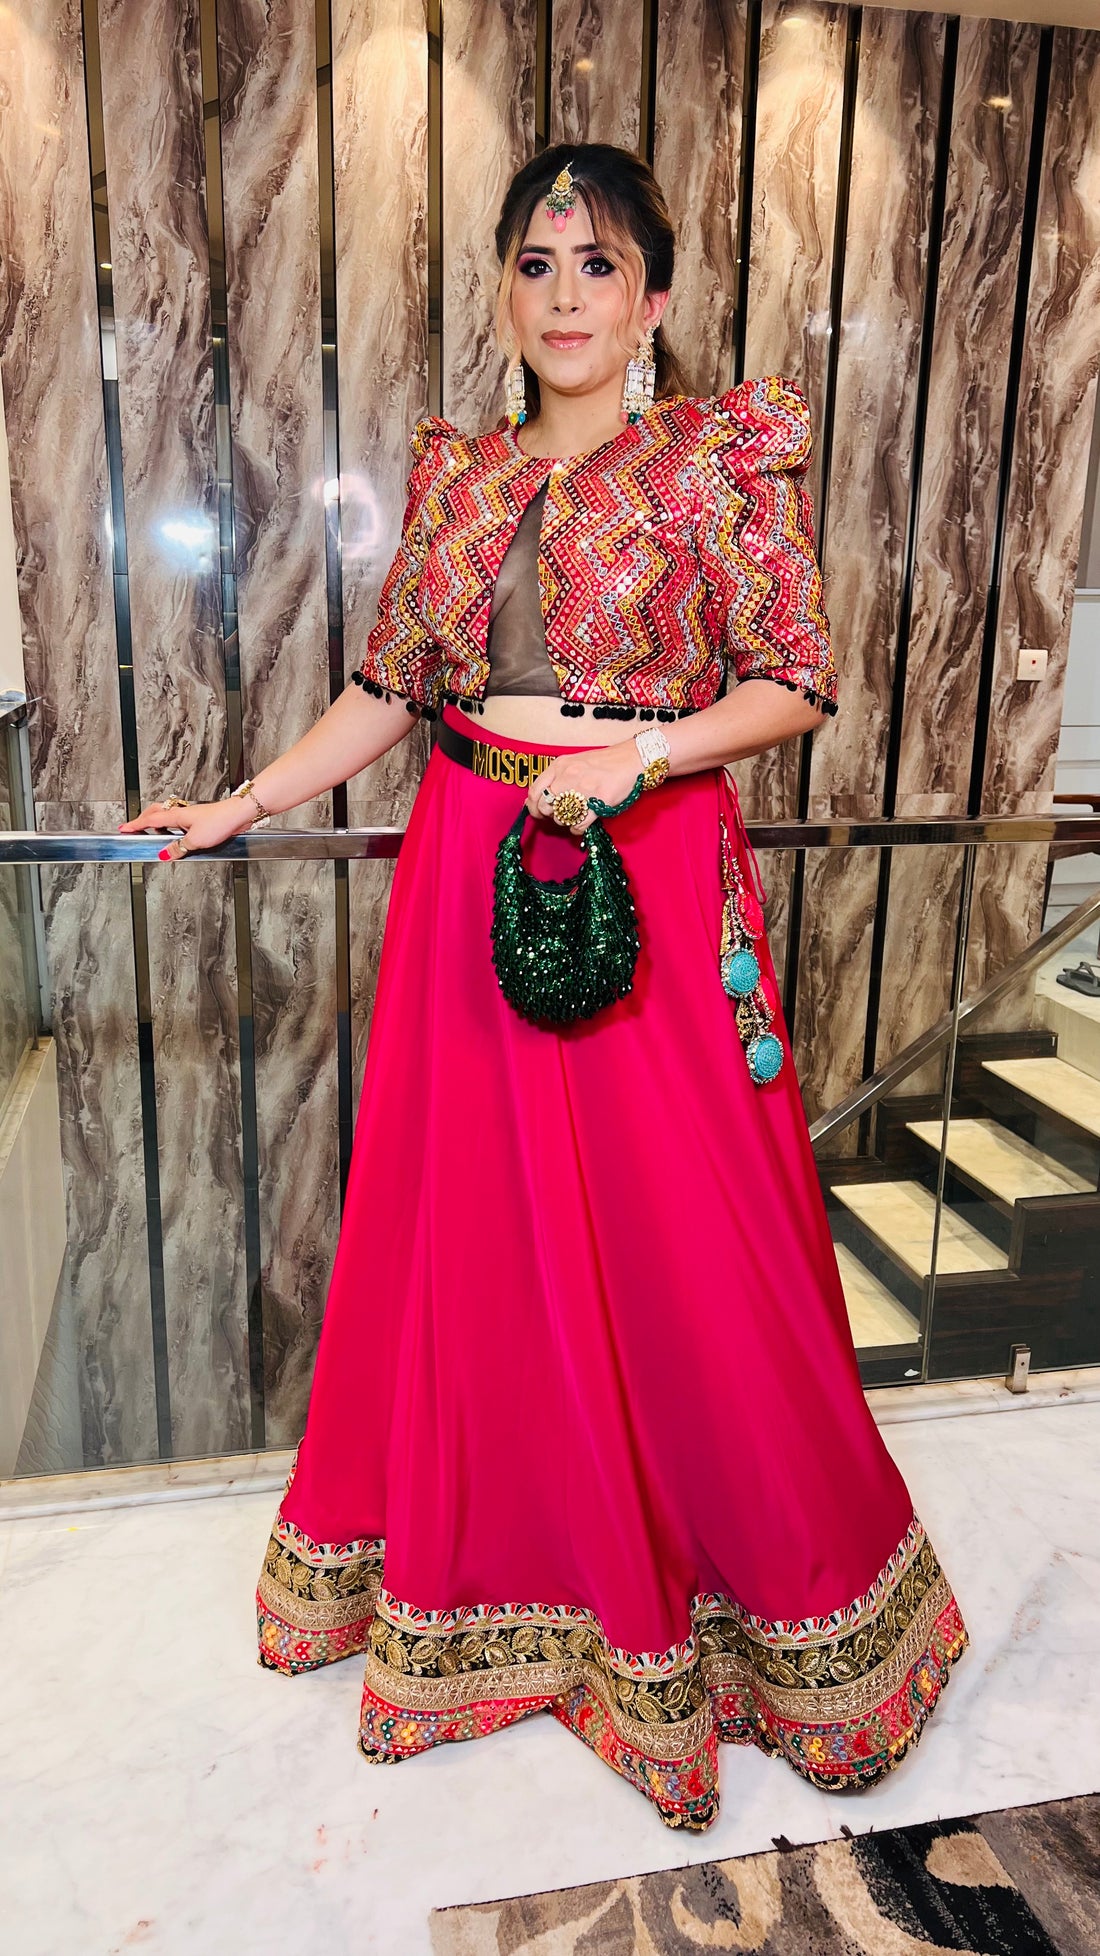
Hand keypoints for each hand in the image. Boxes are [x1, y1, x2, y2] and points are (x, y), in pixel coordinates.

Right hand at [117, 796, 254, 859]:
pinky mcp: (200, 819)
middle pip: (155, 813)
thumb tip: (164, 854)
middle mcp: (181, 813)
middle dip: (143, 820)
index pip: (149, 820)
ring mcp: (190, 815)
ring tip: (153, 834)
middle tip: (135, 829)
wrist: (238, 814)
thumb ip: (178, 848)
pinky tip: (177, 836)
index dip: (135, 825)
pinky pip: (179, 822)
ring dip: (157, 823)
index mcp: (176, 816)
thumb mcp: (195, 841)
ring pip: (167, 816)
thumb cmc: (220, 822)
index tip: (124, 828)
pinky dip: (172, 827)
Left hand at [526, 738, 644, 833]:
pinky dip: (577, 829)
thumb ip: (556, 777)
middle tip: (560, 815)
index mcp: (560, 765)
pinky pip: (578, 825)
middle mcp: (568, 776)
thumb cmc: (603, 763)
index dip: (533, 806)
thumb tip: (538, 798)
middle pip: (545, 806)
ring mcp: (584, 789)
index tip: (538, 812)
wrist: (631, 759)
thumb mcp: (574, 762)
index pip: (535, 790)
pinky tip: (582, 824)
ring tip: (575, 816)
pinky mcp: (599, 802)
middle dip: (550, 815)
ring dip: (566, 822)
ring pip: (561, 817)